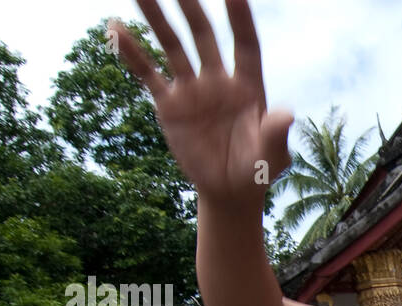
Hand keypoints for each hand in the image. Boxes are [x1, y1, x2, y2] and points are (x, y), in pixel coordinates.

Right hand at [111, 0, 292, 207]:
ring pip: (172, 46)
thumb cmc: (258, 172)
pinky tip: (115, 30)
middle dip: (191, 7)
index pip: (245, 43)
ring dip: (157, 19)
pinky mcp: (170, 105)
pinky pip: (148, 74)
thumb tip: (285, 114)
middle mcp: (218, 80)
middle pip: (203, 35)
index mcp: (248, 86)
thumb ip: (276, 134)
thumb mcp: (272, 156)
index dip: (239, 18)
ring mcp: (192, 90)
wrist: (229, 192)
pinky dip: (132, 54)